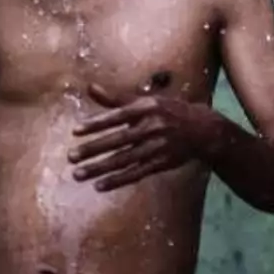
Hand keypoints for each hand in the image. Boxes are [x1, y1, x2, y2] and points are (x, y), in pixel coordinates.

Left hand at [70, 82, 220, 191]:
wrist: (203, 129)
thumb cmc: (169, 111)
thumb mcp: (146, 100)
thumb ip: (116, 99)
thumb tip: (90, 88)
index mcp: (147, 107)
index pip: (117, 116)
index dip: (96, 124)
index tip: (76, 131)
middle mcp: (153, 126)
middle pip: (118, 140)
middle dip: (93, 149)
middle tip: (71, 156)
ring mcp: (157, 146)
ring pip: (124, 159)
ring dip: (100, 168)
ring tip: (78, 174)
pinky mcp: (161, 163)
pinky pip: (136, 173)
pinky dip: (118, 180)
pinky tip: (100, 185)